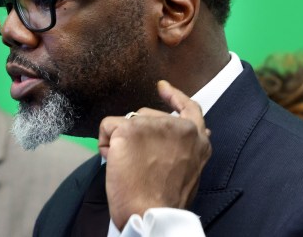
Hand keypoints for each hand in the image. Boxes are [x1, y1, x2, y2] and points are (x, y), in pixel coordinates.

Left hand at [97, 80, 211, 229]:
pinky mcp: (131, 129)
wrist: (152, 214)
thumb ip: (186, 148)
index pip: (190, 108)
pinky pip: (107, 127)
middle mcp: (179, 127)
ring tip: (130, 168)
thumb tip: (189, 133)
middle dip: (137, 134)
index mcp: (197, 139)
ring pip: (127, 122)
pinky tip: (114, 162)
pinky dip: (105, 145)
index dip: (175, 97)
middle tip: (137, 163)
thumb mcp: (189, 171)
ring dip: (122, 143)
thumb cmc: (165, 201)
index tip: (163, 88)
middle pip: (148, 115)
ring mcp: (154, 124)